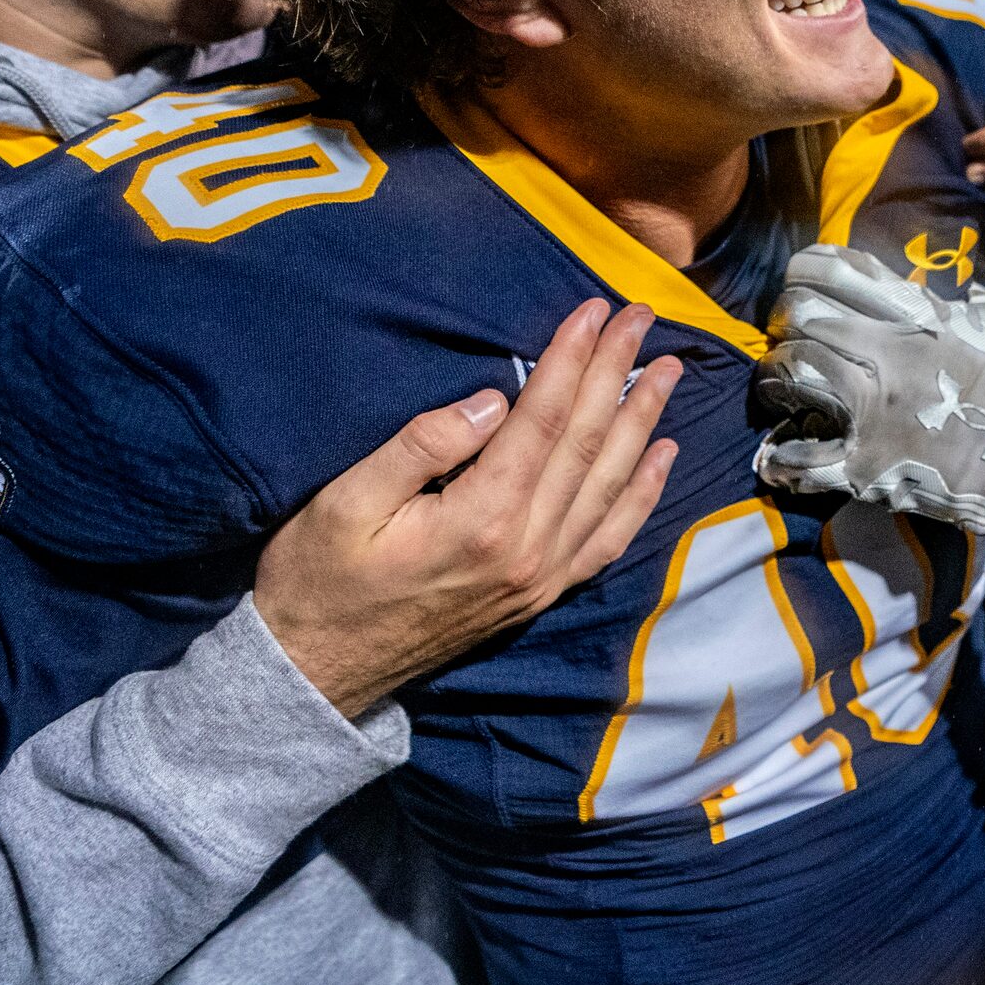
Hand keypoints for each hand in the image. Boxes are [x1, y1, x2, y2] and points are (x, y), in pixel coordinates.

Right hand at [259, 299, 682, 714]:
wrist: (314, 675)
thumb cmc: (316, 582)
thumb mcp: (346, 501)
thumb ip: (422, 445)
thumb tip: (492, 400)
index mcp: (480, 520)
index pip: (543, 419)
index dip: (572, 358)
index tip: (593, 308)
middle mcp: (526, 550)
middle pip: (586, 443)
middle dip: (617, 371)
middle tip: (642, 316)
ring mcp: (540, 578)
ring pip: (609, 485)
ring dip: (643, 421)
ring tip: (670, 370)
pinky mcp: (540, 595)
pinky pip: (607, 538)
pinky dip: (642, 494)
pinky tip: (662, 455)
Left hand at [756, 245, 984, 535]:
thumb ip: (943, 303)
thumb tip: (916, 286)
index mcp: (917, 314)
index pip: (835, 269)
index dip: (804, 272)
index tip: (801, 285)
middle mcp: (889, 353)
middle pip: (800, 314)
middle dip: (783, 322)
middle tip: (786, 338)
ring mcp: (875, 411)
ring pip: (791, 372)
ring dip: (773, 380)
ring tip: (775, 391)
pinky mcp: (869, 467)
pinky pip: (800, 458)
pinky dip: (780, 458)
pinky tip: (776, 458)